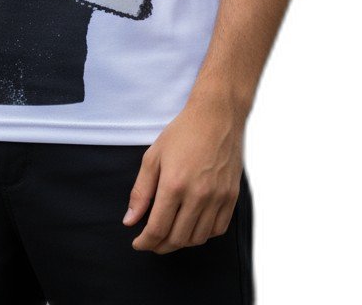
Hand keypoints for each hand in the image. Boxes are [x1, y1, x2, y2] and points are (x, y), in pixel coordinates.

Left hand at [122, 98, 244, 253]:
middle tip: (151, 242)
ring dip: (181, 243)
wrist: (216, 117)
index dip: (145, 242)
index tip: (138, 243)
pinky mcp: (231, 197)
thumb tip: (130, 220)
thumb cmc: (182, 133)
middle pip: (177, 238)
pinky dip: (203, 235)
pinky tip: (192, 226)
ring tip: (170, 235)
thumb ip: (140, 191)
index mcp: (174, 184)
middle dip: (160, 246)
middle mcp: (198, 195)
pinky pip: (218, 229)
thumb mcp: (153, 156)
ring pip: (198, 238)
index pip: (157, 229)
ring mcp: (217, 198)